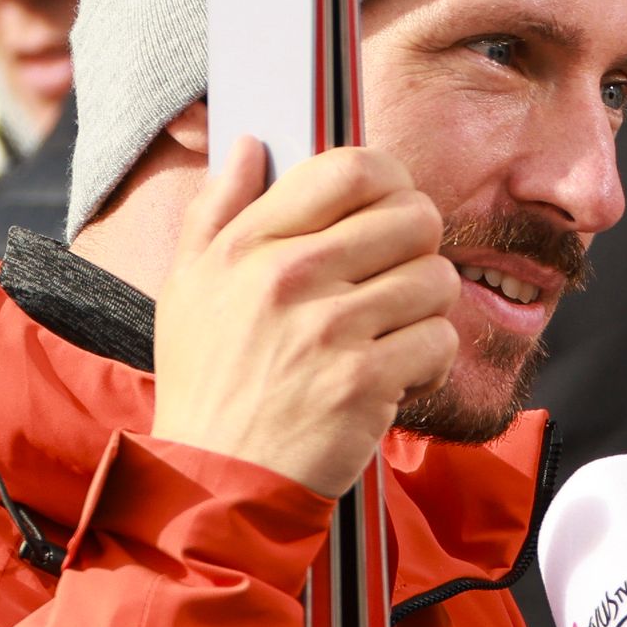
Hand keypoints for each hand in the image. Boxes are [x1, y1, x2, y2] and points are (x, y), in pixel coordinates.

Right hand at [149, 138, 458, 497]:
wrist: (217, 481)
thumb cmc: (207, 384)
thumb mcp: (186, 287)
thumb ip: (215, 209)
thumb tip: (248, 145)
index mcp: (248, 245)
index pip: (349, 168)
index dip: (389, 179)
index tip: (389, 206)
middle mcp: (290, 278)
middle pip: (412, 216)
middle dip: (418, 246)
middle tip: (397, 277)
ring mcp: (330, 330)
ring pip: (436, 278)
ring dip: (426, 309)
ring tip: (391, 333)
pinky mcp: (365, 382)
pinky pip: (440, 340)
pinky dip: (430, 362)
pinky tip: (395, 377)